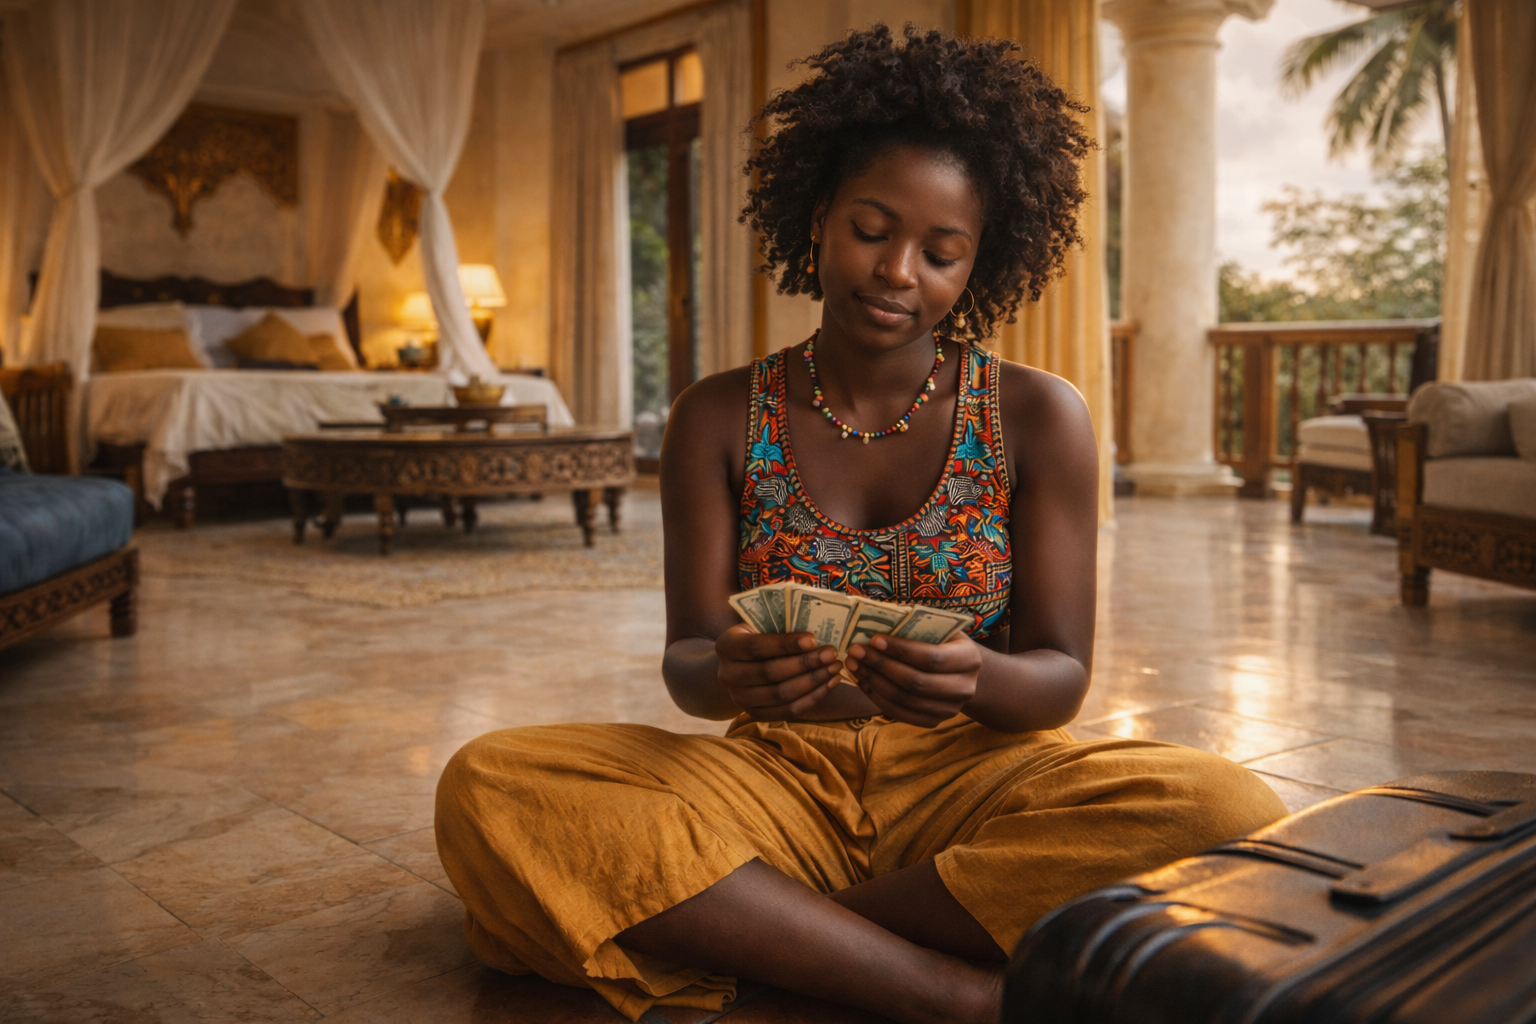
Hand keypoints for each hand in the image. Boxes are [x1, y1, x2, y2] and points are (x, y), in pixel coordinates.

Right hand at [715, 624, 843, 719]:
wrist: (739, 664)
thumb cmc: (757, 637)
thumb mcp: (758, 625)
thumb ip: (779, 626)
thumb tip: (818, 625)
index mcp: (726, 646)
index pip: (757, 647)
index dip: (785, 644)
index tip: (813, 639)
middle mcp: (727, 676)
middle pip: (770, 673)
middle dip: (806, 663)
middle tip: (831, 653)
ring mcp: (740, 699)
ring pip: (781, 695)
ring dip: (813, 682)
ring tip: (835, 667)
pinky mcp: (755, 714)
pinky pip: (788, 711)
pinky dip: (813, 698)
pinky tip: (830, 683)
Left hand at [844, 633, 982, 726]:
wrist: (958, 670)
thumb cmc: (943, 641)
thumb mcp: (939, 628)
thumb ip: (915, 626)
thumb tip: (875, 620)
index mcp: (969, 659)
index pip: (931, 658)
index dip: (901, 650)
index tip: (874, 639)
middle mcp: (964, 688)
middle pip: (915, 682)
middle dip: (881, 665)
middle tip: (855, 651)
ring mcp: (949, 709)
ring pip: (903, 699)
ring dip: (873, 681)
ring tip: (853, 664)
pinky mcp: (932, 721)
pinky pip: (898, 712)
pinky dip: (876, 696)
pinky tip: (861, 680)